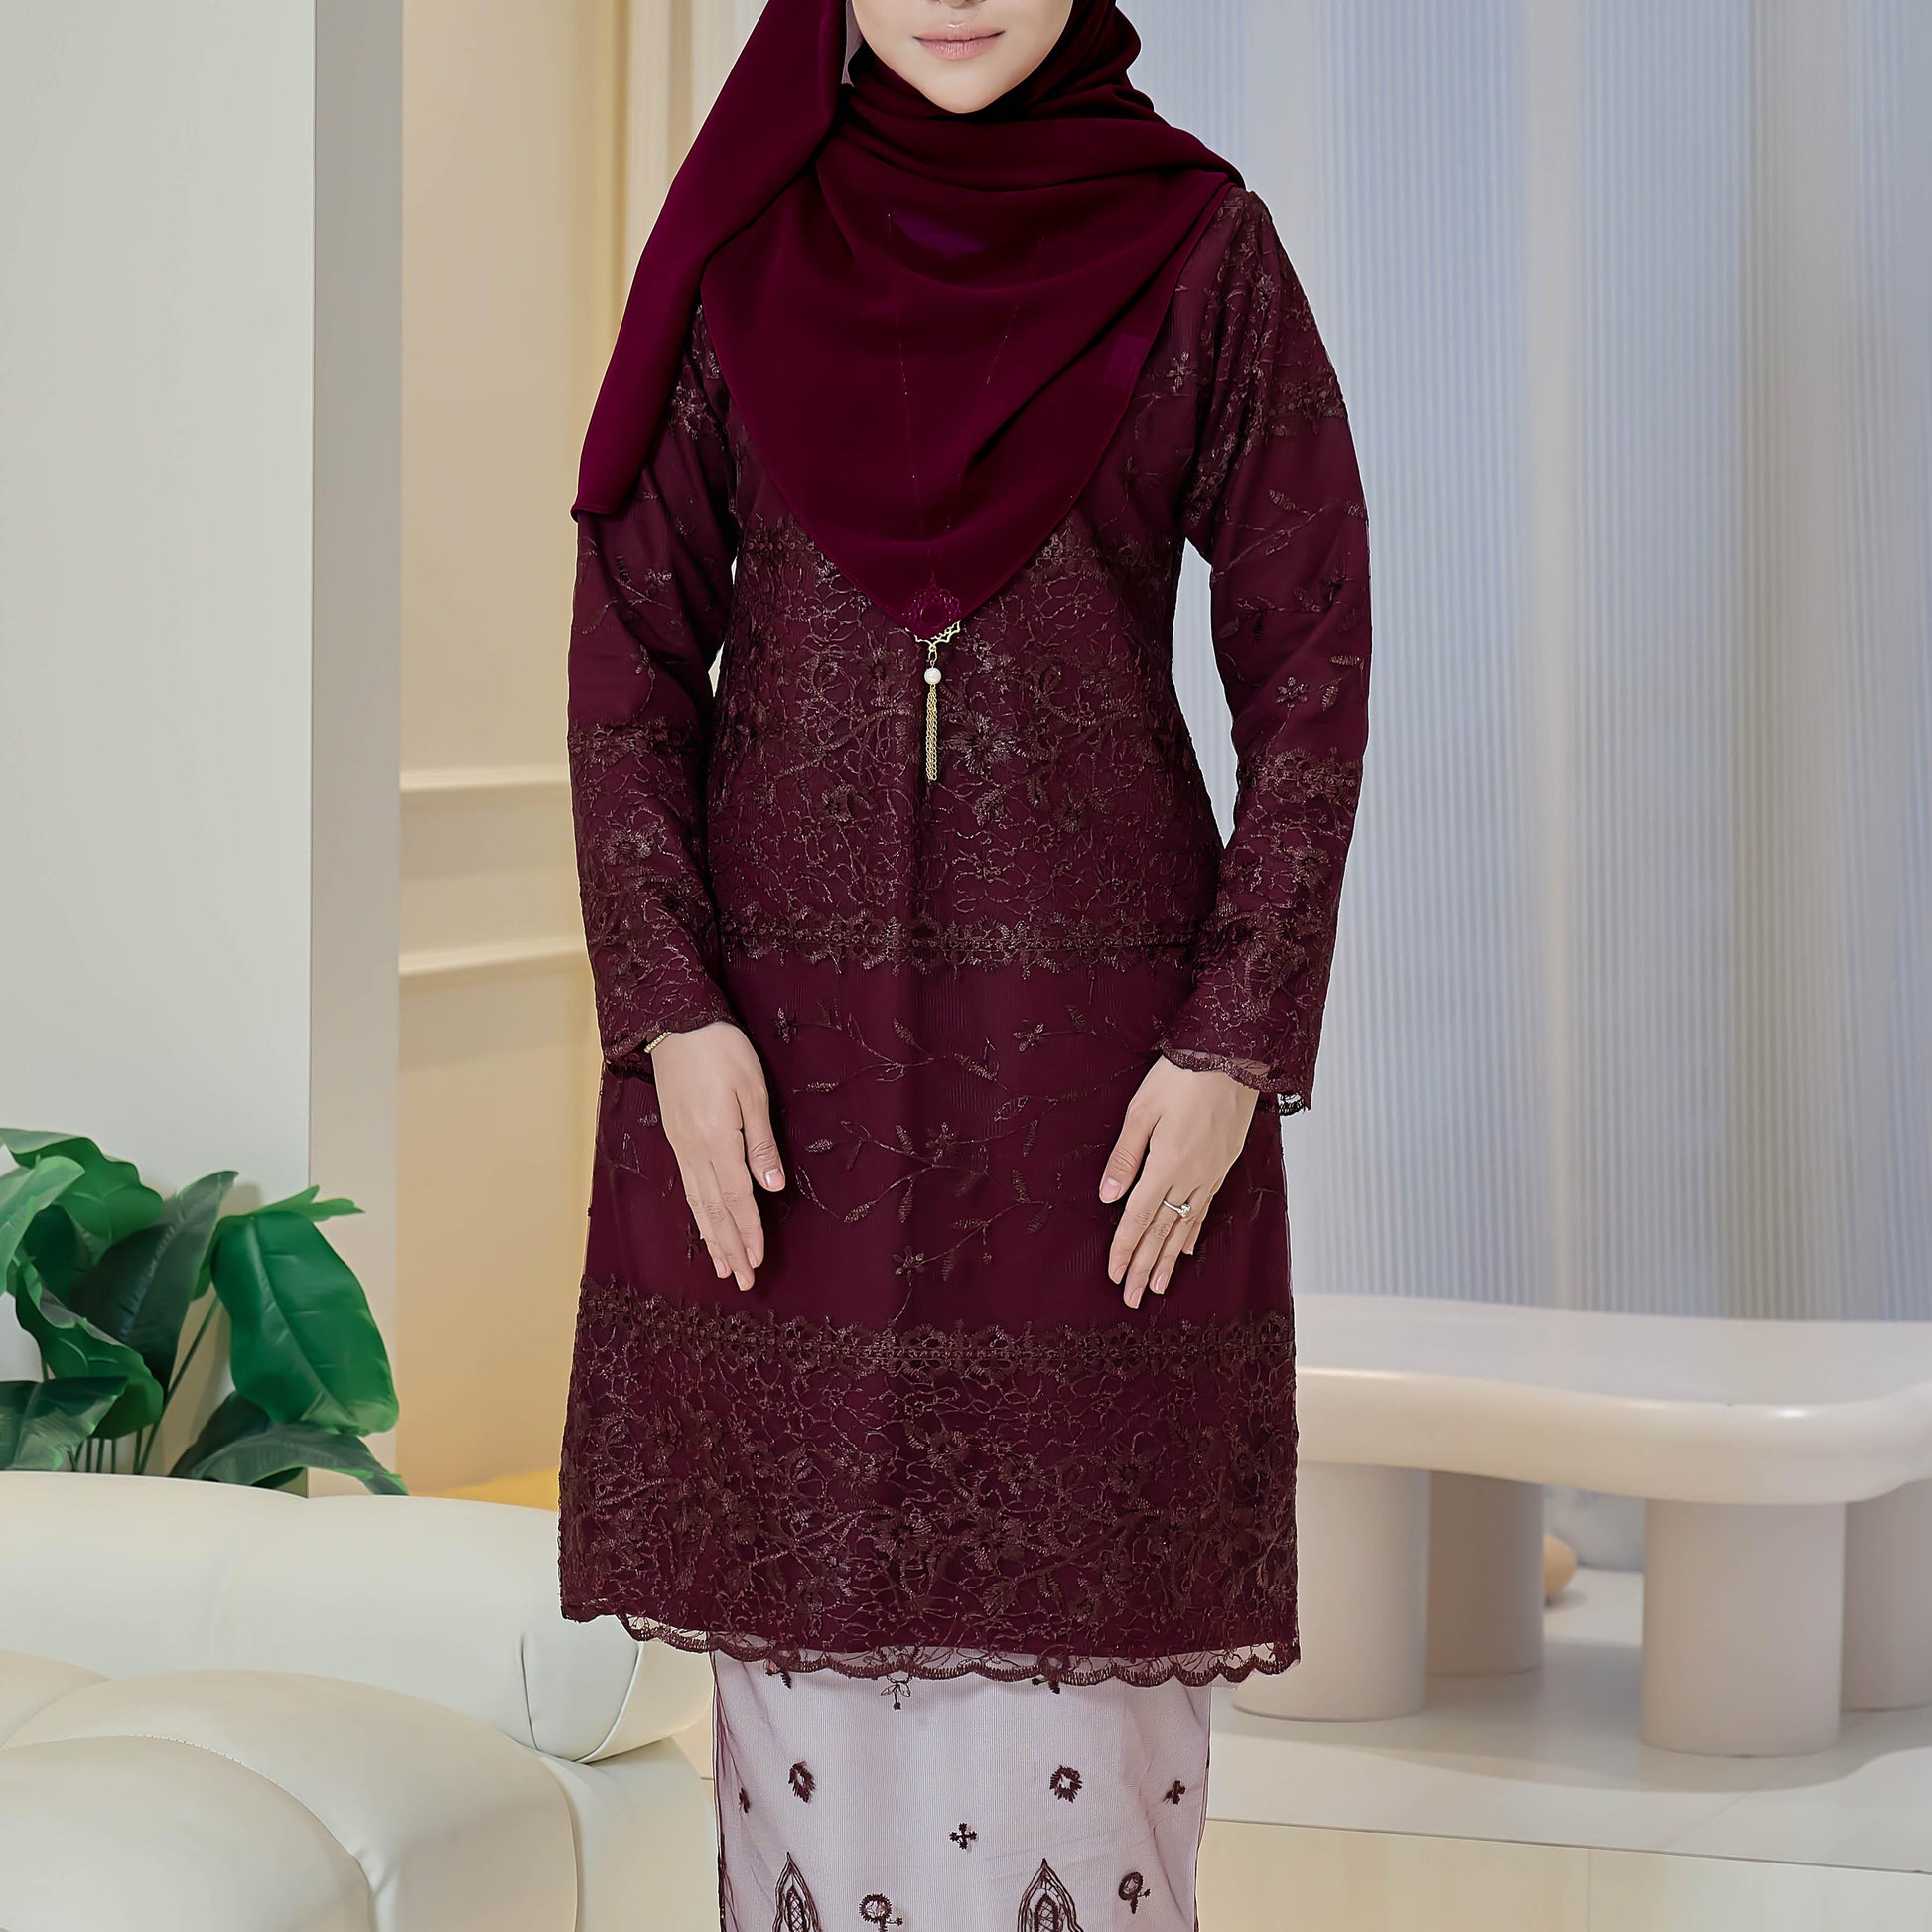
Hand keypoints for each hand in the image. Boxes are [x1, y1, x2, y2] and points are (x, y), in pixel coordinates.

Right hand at [648, 1020, 785, 1289]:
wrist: (675, 1023)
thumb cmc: (721, 1050)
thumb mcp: (752, 1090)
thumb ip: (761, 1141)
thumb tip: (772, 1186)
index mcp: (717, 1140)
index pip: (737, 1198)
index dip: (749, 1231)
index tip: (759, 1260)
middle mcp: (694, 1150)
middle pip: (714, 1210)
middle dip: (730, 1247)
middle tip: (743, 1280)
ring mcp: (681, 1145)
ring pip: (697, 1202)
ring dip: (711, 1237)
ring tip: (723, 1266)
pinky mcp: (676, 1137)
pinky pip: (688, 1186)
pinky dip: (698, 1212)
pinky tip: (704, 1224)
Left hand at [1099, 1055, 1260, 1307]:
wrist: (1232, 1056)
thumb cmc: (1181, 1076)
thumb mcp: (1142, 1110)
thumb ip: (1125, 1157)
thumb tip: (1108, 1199)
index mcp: (1167, 1164)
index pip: (1138, 1218)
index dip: (1124, 1249)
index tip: (1113, 1275)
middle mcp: (1191, 1176)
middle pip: (1161, 1231)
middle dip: (1143, 1266)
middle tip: (1131, 1298)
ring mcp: (1210, 1173)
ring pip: (1184, 1226)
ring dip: (1167, 1259)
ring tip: (1156, 1287)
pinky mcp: (1223, 1164)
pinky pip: (1204, 1209)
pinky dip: (1192, 1232)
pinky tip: (1184, 1249)